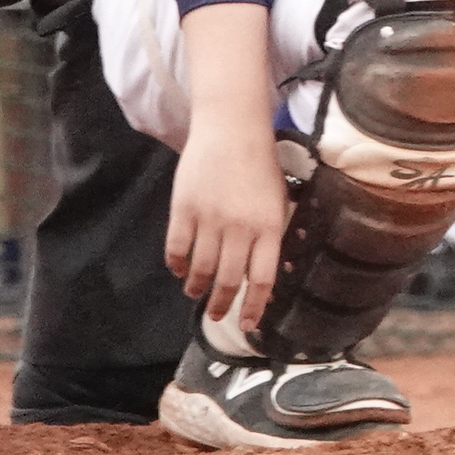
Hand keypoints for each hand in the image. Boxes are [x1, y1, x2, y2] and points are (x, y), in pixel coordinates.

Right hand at [166, 114, 289, 331]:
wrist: (232, 130)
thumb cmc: (260, 164)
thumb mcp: (278, 198)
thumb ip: (270, 232)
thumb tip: (263, 270)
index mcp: (270, 225)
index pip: (263, 278)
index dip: (254, 306)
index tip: (248, 325)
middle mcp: (240, 228)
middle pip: (229, 279)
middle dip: (221, 304)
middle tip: (215, 315)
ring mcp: (210, 219)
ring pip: (201, 268)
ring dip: (197, 287)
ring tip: (196, 293)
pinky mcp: (183, 210)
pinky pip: (176, 248)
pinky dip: (176, 265)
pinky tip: (179, 270)